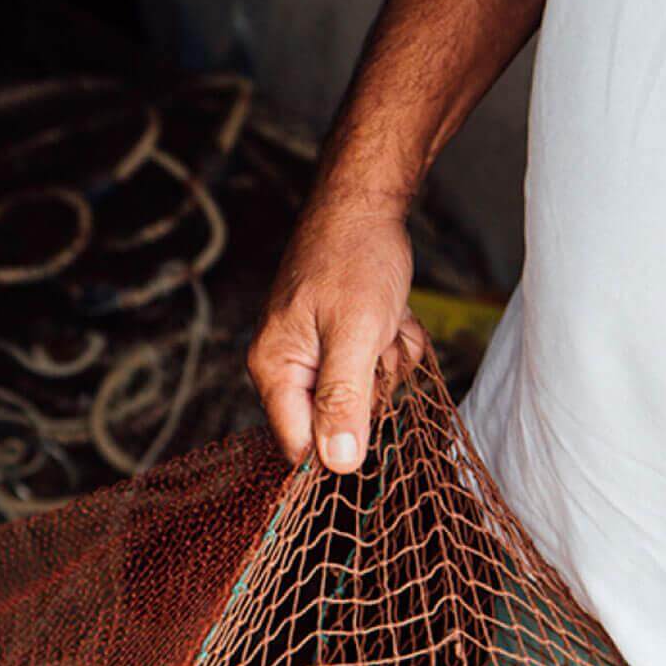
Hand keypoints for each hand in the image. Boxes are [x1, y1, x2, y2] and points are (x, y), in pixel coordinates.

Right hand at [248, 197, 425, 472]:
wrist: (364, 200)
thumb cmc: (355, 257)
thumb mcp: (357, 334)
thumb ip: (344, 402)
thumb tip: (338, 464)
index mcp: (274, 370)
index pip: (300, 446)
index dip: (339, 440)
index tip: (371, 410)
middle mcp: (285, 368)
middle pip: (336, 422)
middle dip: (373, 388)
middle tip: (379, 343)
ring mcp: (311, 354)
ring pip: (362, 395)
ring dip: (388, 363)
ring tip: (386, 322)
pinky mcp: (335, 341)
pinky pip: (372, 369)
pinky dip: (391, 346)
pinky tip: (391, 317)